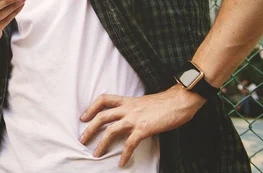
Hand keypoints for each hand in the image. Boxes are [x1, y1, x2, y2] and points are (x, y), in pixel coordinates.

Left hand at [79, 85, 205, 166]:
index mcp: (127, 101)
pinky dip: (124, 154)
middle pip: (102, 117)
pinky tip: (122, 162)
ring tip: (96, 154)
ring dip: (102, 144)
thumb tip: (125, 120)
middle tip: (82, 139)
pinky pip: (130, 144)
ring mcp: (135, 118)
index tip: (83, 117)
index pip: (103, 100)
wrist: (179, 101)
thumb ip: (132, 110)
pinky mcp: (144, 128)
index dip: (91, 108)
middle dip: (89, 129)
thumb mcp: (143, 103)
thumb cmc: (164, 103)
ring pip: (111, 130)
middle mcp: (127, 108)